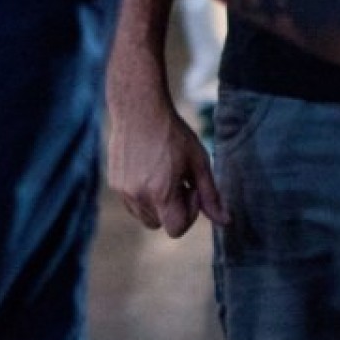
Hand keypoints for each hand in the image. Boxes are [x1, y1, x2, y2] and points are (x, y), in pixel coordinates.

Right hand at [106, 99, 227, 237]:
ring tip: (163, 174)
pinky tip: (149, 169)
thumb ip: (210, 195)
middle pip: (160, 224)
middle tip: (179, 180)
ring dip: (157, 204)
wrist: (139, 109)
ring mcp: (123, 191)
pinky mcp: (114, 183)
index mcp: (161, 194)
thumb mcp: (198, 162)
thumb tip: (225, 221)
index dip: (189, 214)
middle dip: (172, 209)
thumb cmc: (173, 134)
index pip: (176, 229)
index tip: (191, 188)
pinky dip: (142, 194)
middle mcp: (138, 197)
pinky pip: (131, 202)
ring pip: (144, 216)